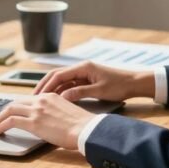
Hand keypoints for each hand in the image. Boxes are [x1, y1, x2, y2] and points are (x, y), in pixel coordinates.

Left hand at [0, 93, 94, 149]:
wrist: (86, 129)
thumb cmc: (82, 125)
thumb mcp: (67, 112)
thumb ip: (54, 112)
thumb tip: (48, 121)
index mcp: (50, 96)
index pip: (27, 99)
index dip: (17, 106)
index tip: (11, 113)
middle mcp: (41, 100)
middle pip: (15, 102)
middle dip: (4, 111)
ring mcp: (36, 110)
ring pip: (9, 110)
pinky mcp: (33, 122)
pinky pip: (10, 121)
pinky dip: (1, 125)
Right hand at [33, 61, 153, 102]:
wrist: (135, 83)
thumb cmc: (120, 86)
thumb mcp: (99, 91)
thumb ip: (80, 92)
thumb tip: (62, 97)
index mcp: (83, 67)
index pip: (58, 74)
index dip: (46, 85)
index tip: (38, 95)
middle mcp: (81, 68)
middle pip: (57, 75)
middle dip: (44, 85)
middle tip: (33, 97)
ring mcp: (84, 73)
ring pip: (62, 80)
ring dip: (51, 88)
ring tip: (41, 100)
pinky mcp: (87, 79)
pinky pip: (70, 84)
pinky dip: (61, 90)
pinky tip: (55, 99)